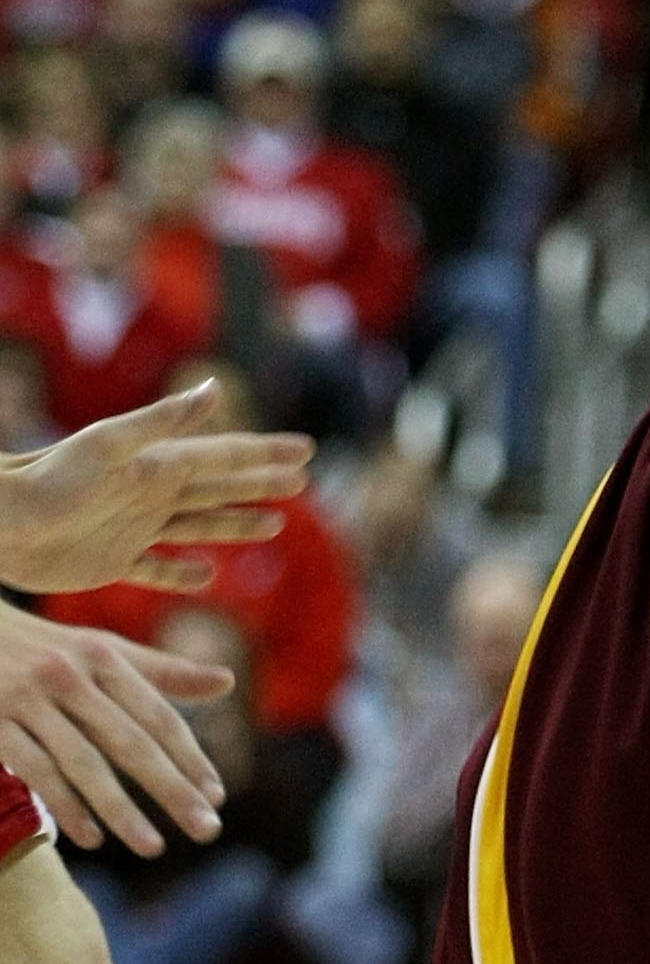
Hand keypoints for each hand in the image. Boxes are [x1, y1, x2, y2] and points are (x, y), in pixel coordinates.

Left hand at [0, 385, 313, 593]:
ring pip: (199, 526)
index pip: (223, 456)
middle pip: (219, 489)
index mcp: (157, 464)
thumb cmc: (48, 478)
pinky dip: (183, 574)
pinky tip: (207, 575)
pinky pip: (158, 570)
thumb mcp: (109, 444)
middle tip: (302, 479)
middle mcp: (151, 494)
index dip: (264, 453)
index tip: (305, 449)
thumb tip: (216, 388)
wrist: (1, 521)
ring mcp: (134, 528)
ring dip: (236, 525)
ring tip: (274, 526)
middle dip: (261, 484)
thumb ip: (163, 420)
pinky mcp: (112, 562)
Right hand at [0, 605, 230, 853]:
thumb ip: (162, 672)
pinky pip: (34, 770)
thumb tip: (228, 683)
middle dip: (171, 789)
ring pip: (83, 762)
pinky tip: (91, 838)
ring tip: (153, 848)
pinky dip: (63, 805)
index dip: (190, 756)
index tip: (217, 796)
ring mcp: (27, 699)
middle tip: (208, 830)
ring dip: (121, 809)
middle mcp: (68, 676)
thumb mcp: (100, 650)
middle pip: (130, 742)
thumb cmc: (43, 647)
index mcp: (103, 657)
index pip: (157, 716)